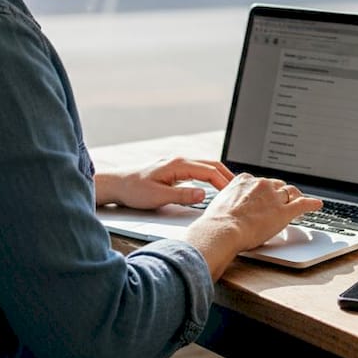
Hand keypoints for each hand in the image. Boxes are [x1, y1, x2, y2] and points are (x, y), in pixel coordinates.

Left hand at [94, 157, 233, 209]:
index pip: (209, 171)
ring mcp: (178, 164)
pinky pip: (198, 171)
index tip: (233, 194)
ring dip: (219, 176)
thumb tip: (203, 195)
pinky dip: (210, 176)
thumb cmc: (134, 190)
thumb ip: (182, 195)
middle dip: (227, 176)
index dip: (224, 182)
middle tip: (240, 189)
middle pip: (211, 165)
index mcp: (178, 164)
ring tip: (231, 188)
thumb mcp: (158, 196)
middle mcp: (180, 161)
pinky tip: (213, 186)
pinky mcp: (175, 170)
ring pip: (206, 166)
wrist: (117, 184)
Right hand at [184, 173, 322, 279]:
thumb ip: (230, 200)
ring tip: (299, 202)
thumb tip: (228, 207)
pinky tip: (317, 205)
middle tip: (282, 202)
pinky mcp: (283, 211)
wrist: (221, 231)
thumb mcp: (220, 203)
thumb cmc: (216, 223)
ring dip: (294, 198)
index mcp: (244, 180)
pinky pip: (302, 204)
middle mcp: (261, 184)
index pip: (261, 182)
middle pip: (277, 186)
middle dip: (280, 194)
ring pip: (290, 193)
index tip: (267, 196)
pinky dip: (312, 204)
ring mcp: (273, 197)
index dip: (266, 191)